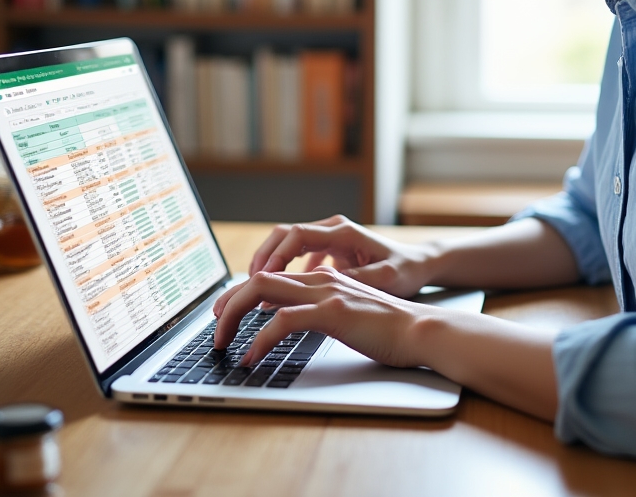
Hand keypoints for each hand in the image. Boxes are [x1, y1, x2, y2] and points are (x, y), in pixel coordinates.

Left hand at [212, 265, 433, 367]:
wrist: (420, 329)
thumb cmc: (389, 329)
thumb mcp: (348, 315)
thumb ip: (322, 312)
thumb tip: (292, 324)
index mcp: (324, 279)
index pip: (271, 277)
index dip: (241, 293)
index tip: (225, 315)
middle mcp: (321, 280)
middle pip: (259, 278)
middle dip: (228, 302)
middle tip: (215, 329)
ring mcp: (326, 293)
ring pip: (263, 291)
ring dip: (234, 315)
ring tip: (223, 342)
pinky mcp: (332, 312)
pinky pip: (283, 321)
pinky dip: (261, 339)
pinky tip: (252, 357)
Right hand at [247, 215, 437, 297]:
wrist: (421, 264)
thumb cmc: (406, 271)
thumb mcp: (384, 278)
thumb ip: (355, 278)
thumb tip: (326, 282)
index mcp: (343, 232)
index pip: (296, 235)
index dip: (275, 256)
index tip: (260, 278)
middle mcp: (333, 230)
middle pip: (284, 235)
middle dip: (262, 258)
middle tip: (245, 286)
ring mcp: (331, 238)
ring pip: (288, 244)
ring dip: (270, 264)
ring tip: (255, 291)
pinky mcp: (331, 250)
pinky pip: (298, 255)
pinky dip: (284, 271)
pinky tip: (279, 294)